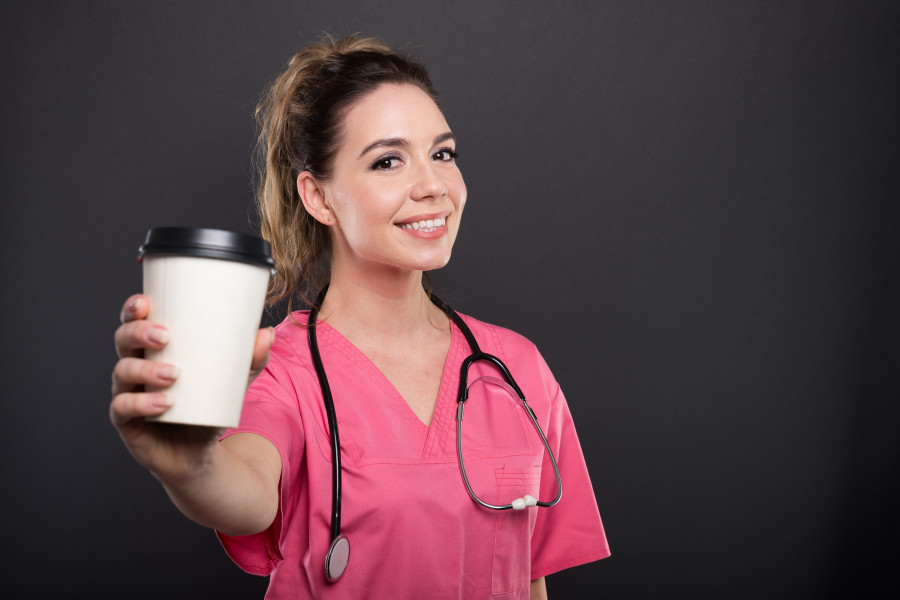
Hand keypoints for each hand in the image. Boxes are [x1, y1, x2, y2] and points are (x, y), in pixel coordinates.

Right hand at [110, 294, 274, 480]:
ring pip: (123, 372)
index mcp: (154, 350)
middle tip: (165, 336)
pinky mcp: (126, 422)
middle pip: (123, 340)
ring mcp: (128, 393)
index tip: (146, 300)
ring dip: (145, 369)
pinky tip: (164, 403)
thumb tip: (267, 332)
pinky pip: (123, 408)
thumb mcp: (233, 382)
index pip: (135, 321)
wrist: (198, 453)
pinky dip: (142, 403)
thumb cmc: (208, 407)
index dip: (134, 308)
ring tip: (173, 374)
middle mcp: (135, 367)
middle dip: (138, 332)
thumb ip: (250, 359)